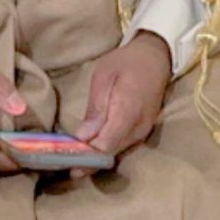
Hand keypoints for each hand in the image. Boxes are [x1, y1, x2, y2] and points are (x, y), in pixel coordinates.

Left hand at [72, 32, 170, 166]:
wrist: (155, 58)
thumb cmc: (126, 62)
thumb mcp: (104, 75)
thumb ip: (96, 107)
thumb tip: (83, 136)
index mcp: (128, 111)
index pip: (105, 145)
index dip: (85, 153)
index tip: (65, 153)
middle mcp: (139, 127)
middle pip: (110, 154)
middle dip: (87, 159)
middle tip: (63, 161)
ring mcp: (143, 131)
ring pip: (116, 153)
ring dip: (95, 157)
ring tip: (72, 157)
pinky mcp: (143, 131)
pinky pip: (123, 146)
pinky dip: (106, 150)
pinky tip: (90, 149)